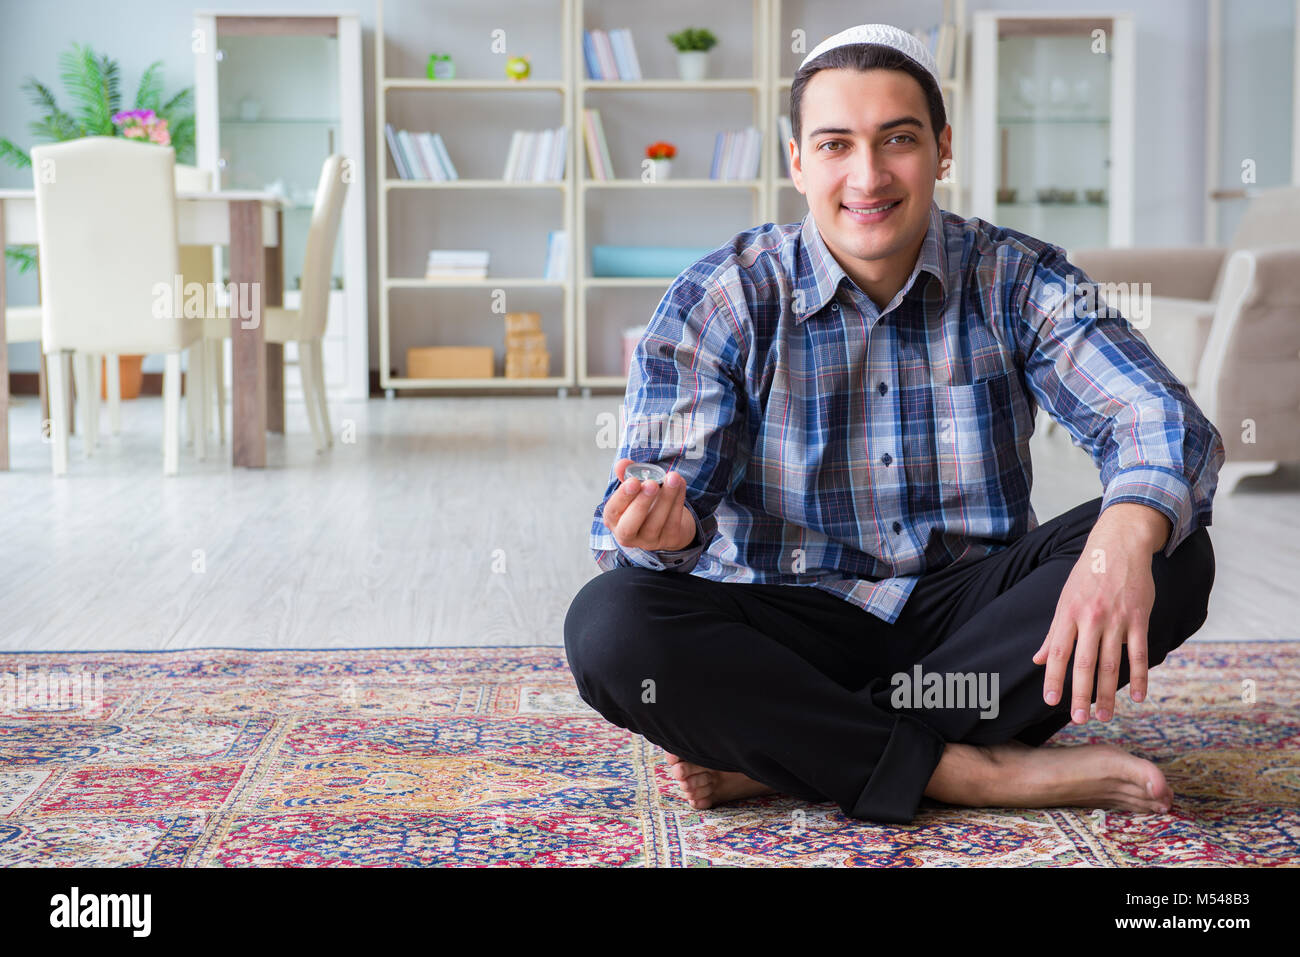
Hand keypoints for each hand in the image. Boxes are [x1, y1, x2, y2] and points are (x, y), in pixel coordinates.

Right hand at [602, 458, 695, 552]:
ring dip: (666, 498)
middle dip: (641, 503)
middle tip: (651, 484)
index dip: (622, 497)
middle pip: (629, 526)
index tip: (633, 481)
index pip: (612, 511)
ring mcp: (649, 541)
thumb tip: (622, 464)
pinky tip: (680, 484)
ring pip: (655, 523)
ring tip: (672, 478)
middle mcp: (627, 535)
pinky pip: (673, 521)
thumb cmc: (646, 502)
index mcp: (614, 520)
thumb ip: (627, 475)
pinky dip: (678, 500)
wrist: (668, 521)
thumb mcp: (635, 488)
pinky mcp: (669, 539)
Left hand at [1032, 510, 1161, 723]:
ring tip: (1104, 716)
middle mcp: (1090, 618)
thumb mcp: (1064, 600)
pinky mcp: (1139, 618)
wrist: (1118, 546)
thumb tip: (1037, 659)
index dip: (1054, 678)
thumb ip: (1053, 633)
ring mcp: (1116, 619)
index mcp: (1068, 614)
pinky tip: (1138, 697)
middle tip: (1079, 719)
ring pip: (1111, 663)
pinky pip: (1139, 653)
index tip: (1051, 701)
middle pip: (1084, 663)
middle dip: (1081, 694)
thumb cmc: (1087, 575)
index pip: (1058, 652)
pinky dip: (1139, 677)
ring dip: (1108, 693)